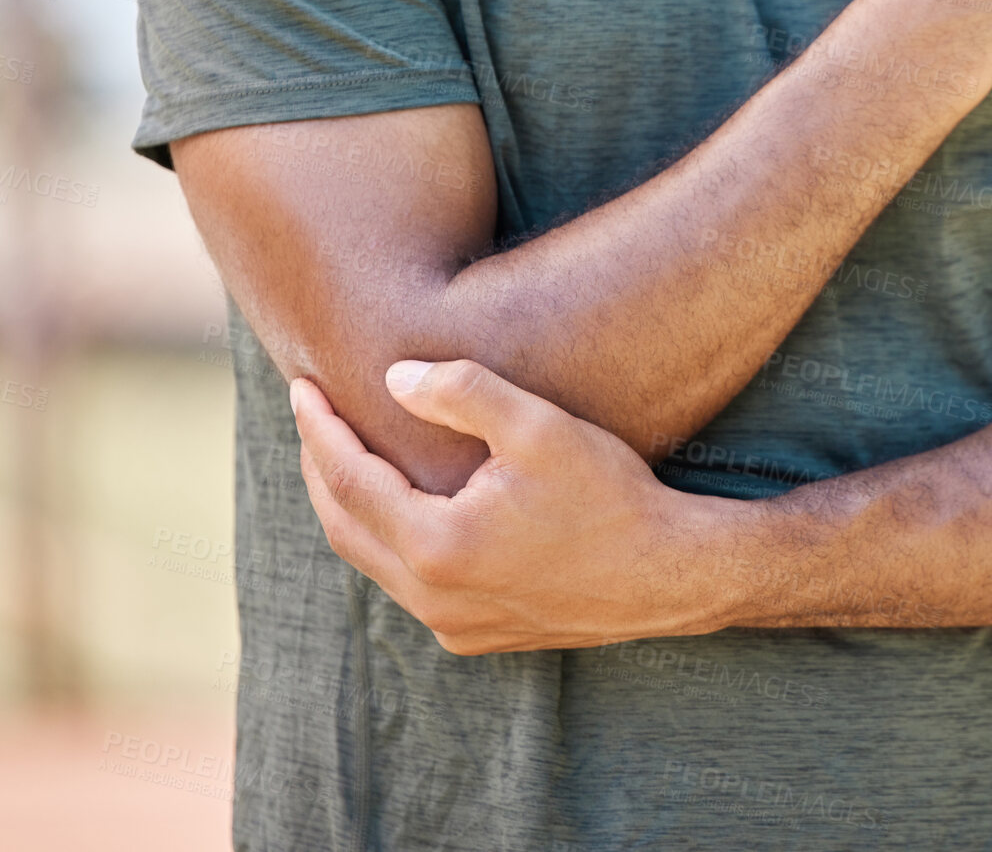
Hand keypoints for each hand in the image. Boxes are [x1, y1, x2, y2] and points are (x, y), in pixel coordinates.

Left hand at [290, 359, 723, 652]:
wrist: (668, 574)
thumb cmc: (609, 494)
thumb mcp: (538, 425)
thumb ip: (460, 392)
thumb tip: (392, 378)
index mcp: (436, 545)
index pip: (347, 479)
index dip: (319, 429)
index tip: (302, 387)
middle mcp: (433, 597)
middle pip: (344, 526)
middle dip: (320, 466)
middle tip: (313, 415)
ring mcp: (453, 624)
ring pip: (373, 560)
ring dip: (351, 505)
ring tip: (347, 453)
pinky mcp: (476, 635)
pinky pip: (409, 584)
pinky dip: (389, 539)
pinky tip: (406, 507)